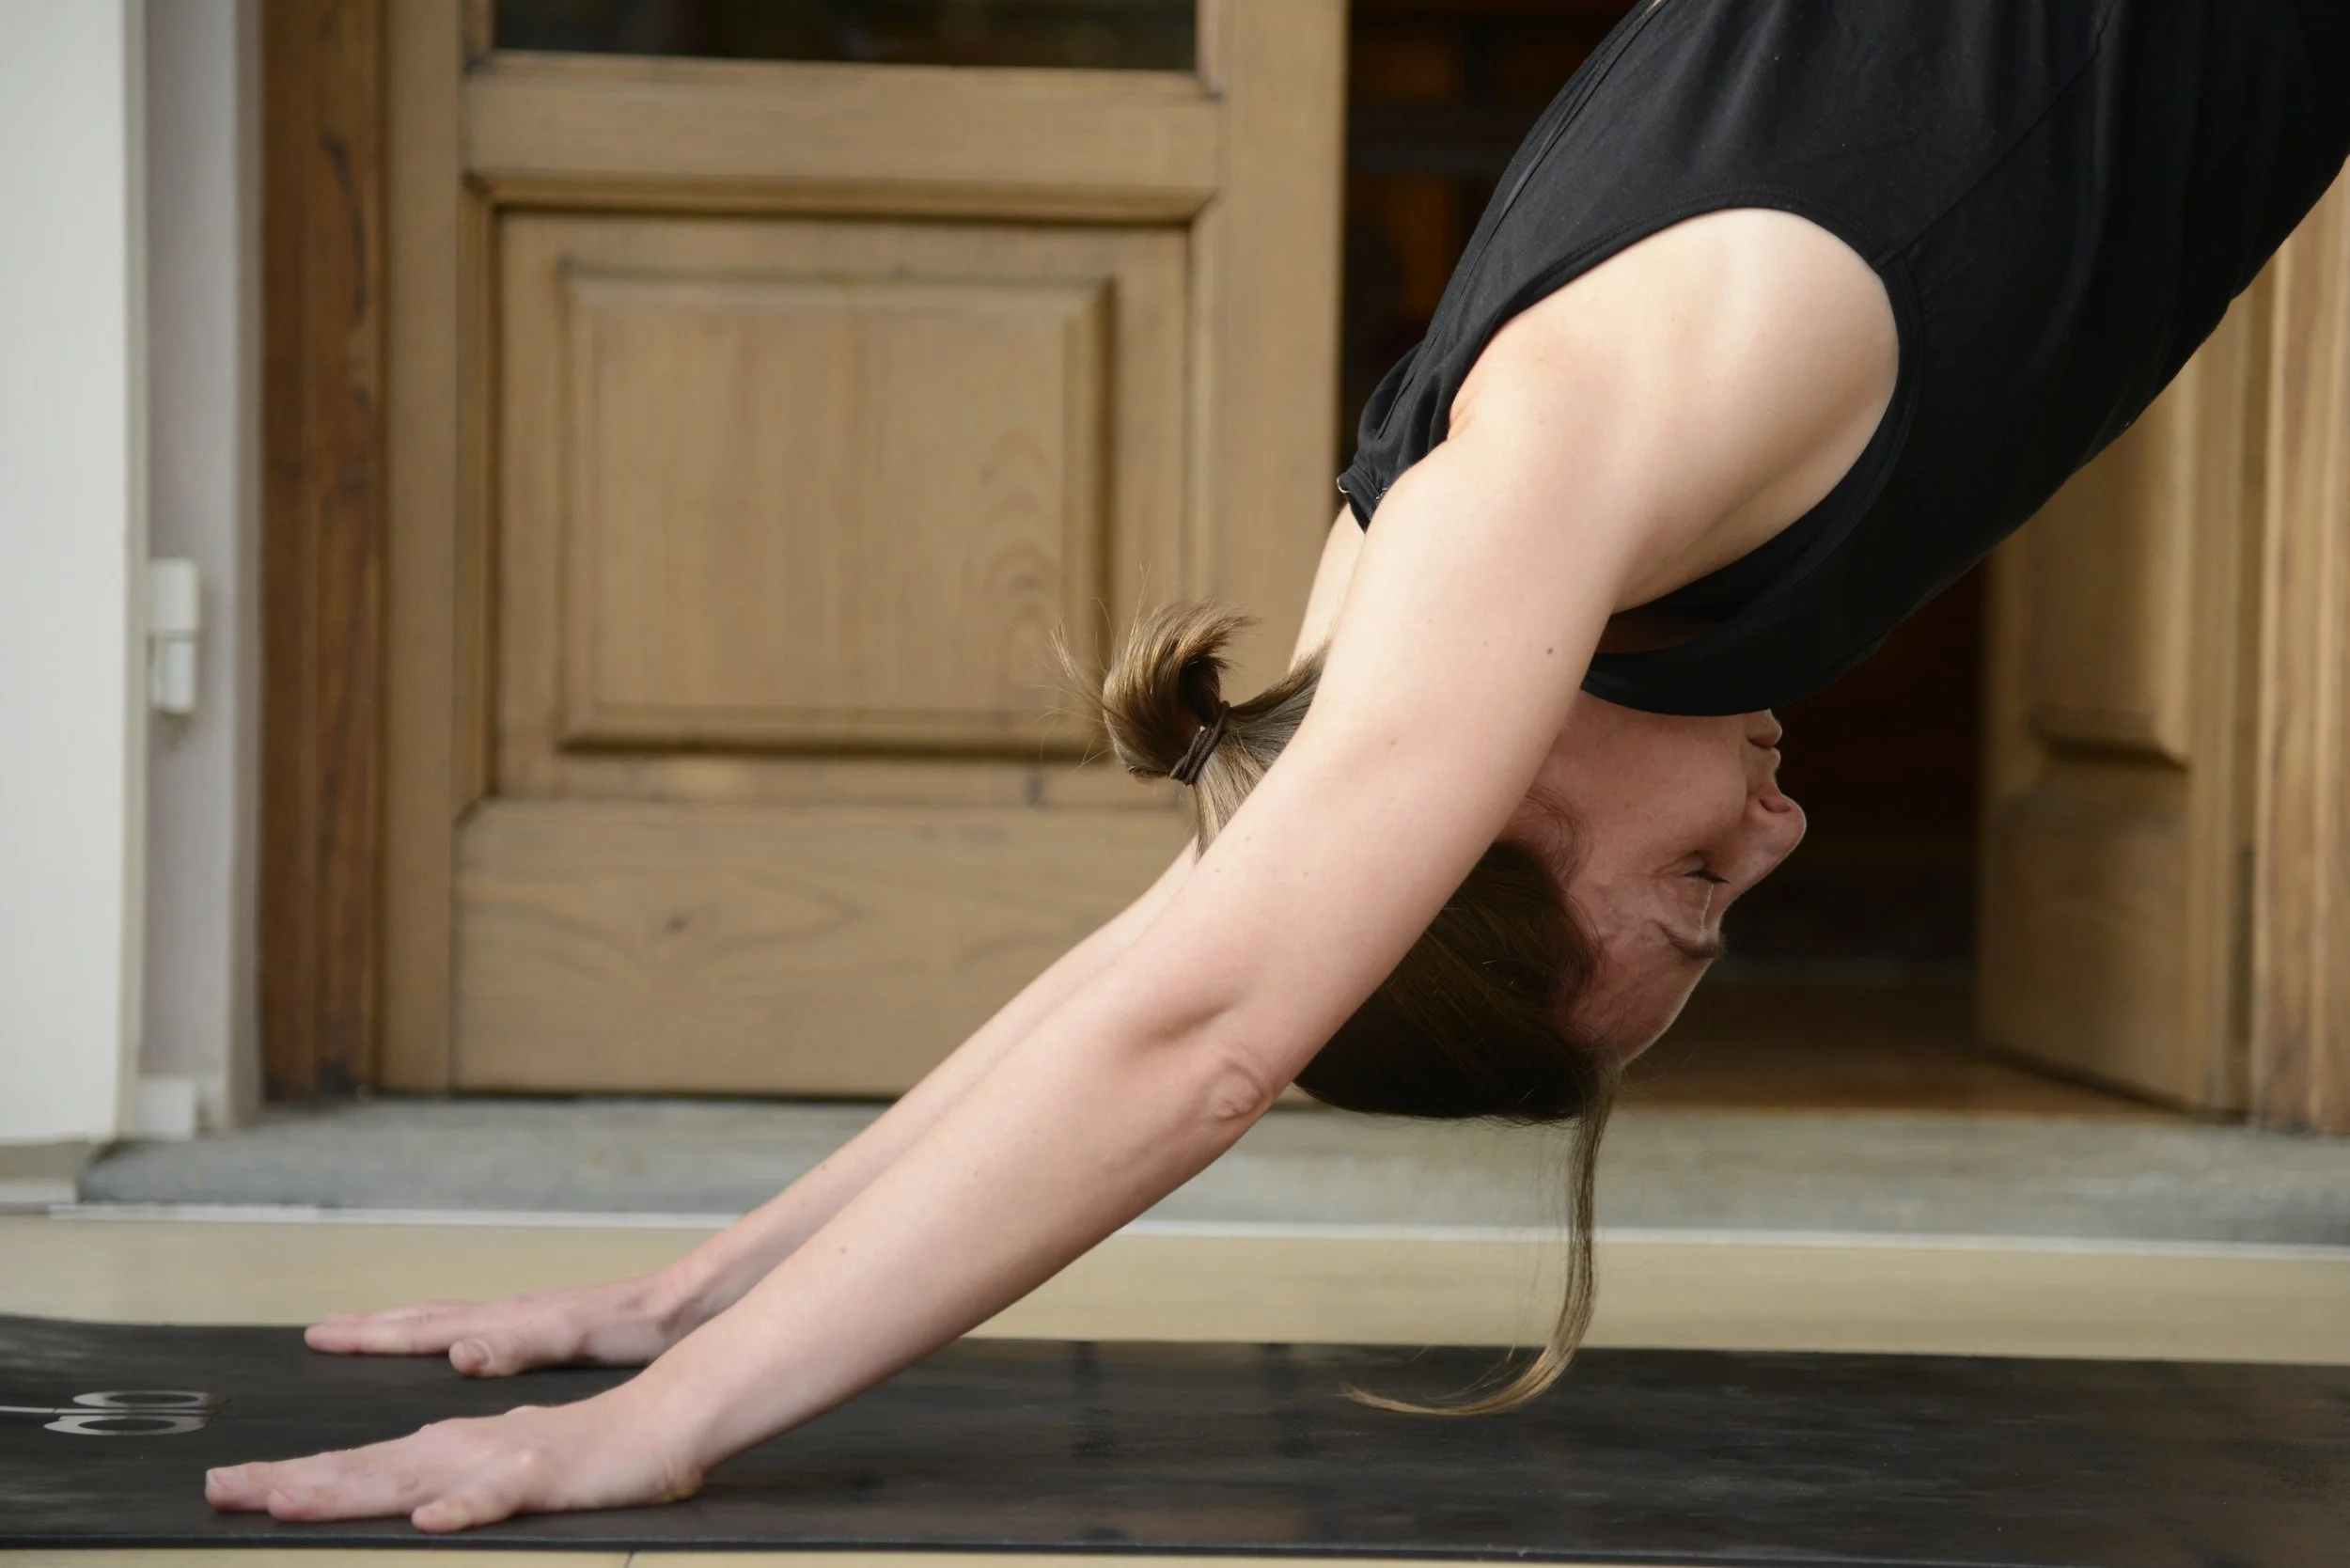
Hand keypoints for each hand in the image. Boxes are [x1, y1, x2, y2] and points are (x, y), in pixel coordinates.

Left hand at [205, 1388, 700, 1531]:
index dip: (291, 1478)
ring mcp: (500, 1457)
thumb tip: (406, 1506)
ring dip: (350, 1489)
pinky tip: (432, 1520)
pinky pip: (498, 1495)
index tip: (227, 1488)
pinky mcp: (544, 1474)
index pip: (356, 1465)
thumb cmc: (583, 1453)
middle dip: (290, 1479)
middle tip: (222, 1488)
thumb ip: (452, 1485)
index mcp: (447, 1446)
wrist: (660, 1423)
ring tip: (290, 1501)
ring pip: (412, 1476)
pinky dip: (464, 1506)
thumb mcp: (502, 1471)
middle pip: (363, 1467)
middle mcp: (460, 1446)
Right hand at [305, 1273, 694, 1377]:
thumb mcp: (572, 1339)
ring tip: (357, 1332)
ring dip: (396, 1328)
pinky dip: (440, 1334)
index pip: (418, 1328)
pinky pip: (471, 1330)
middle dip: (365, 1328)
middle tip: (314, 1331)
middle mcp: (502, 1318)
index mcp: (501, 1323)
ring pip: (441, 1322)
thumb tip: (455, 1350)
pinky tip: (443, 1346)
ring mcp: (519, 1322)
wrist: (676, 1308)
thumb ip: (516, 1345)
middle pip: (419, 1320)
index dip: (367, 1337)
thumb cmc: (629, 1326)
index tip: (316, 1335)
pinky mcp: (539, 1331)